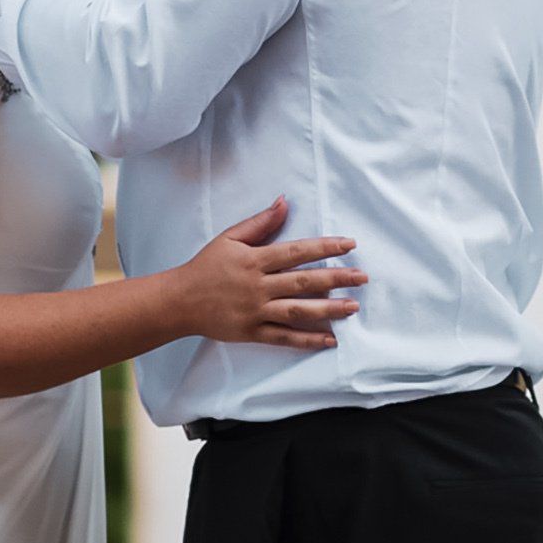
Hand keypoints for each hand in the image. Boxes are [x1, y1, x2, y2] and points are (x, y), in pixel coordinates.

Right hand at [171, 197, 363, 350]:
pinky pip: (284, 337)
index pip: (296, 251)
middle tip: (362, 277)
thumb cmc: (205, 266)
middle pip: (303, 281)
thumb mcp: (229, 238)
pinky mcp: (251, 333)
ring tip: (353, 306)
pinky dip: (307, 340)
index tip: (349, 245)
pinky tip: (330, 340)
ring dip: (328, 309)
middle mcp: (258, 286)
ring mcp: (255, 311)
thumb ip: (260, 223)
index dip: (325, 247)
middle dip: (336, 278)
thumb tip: (284, 202)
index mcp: (254, 260)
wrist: (179, 300)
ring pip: (298, 310)